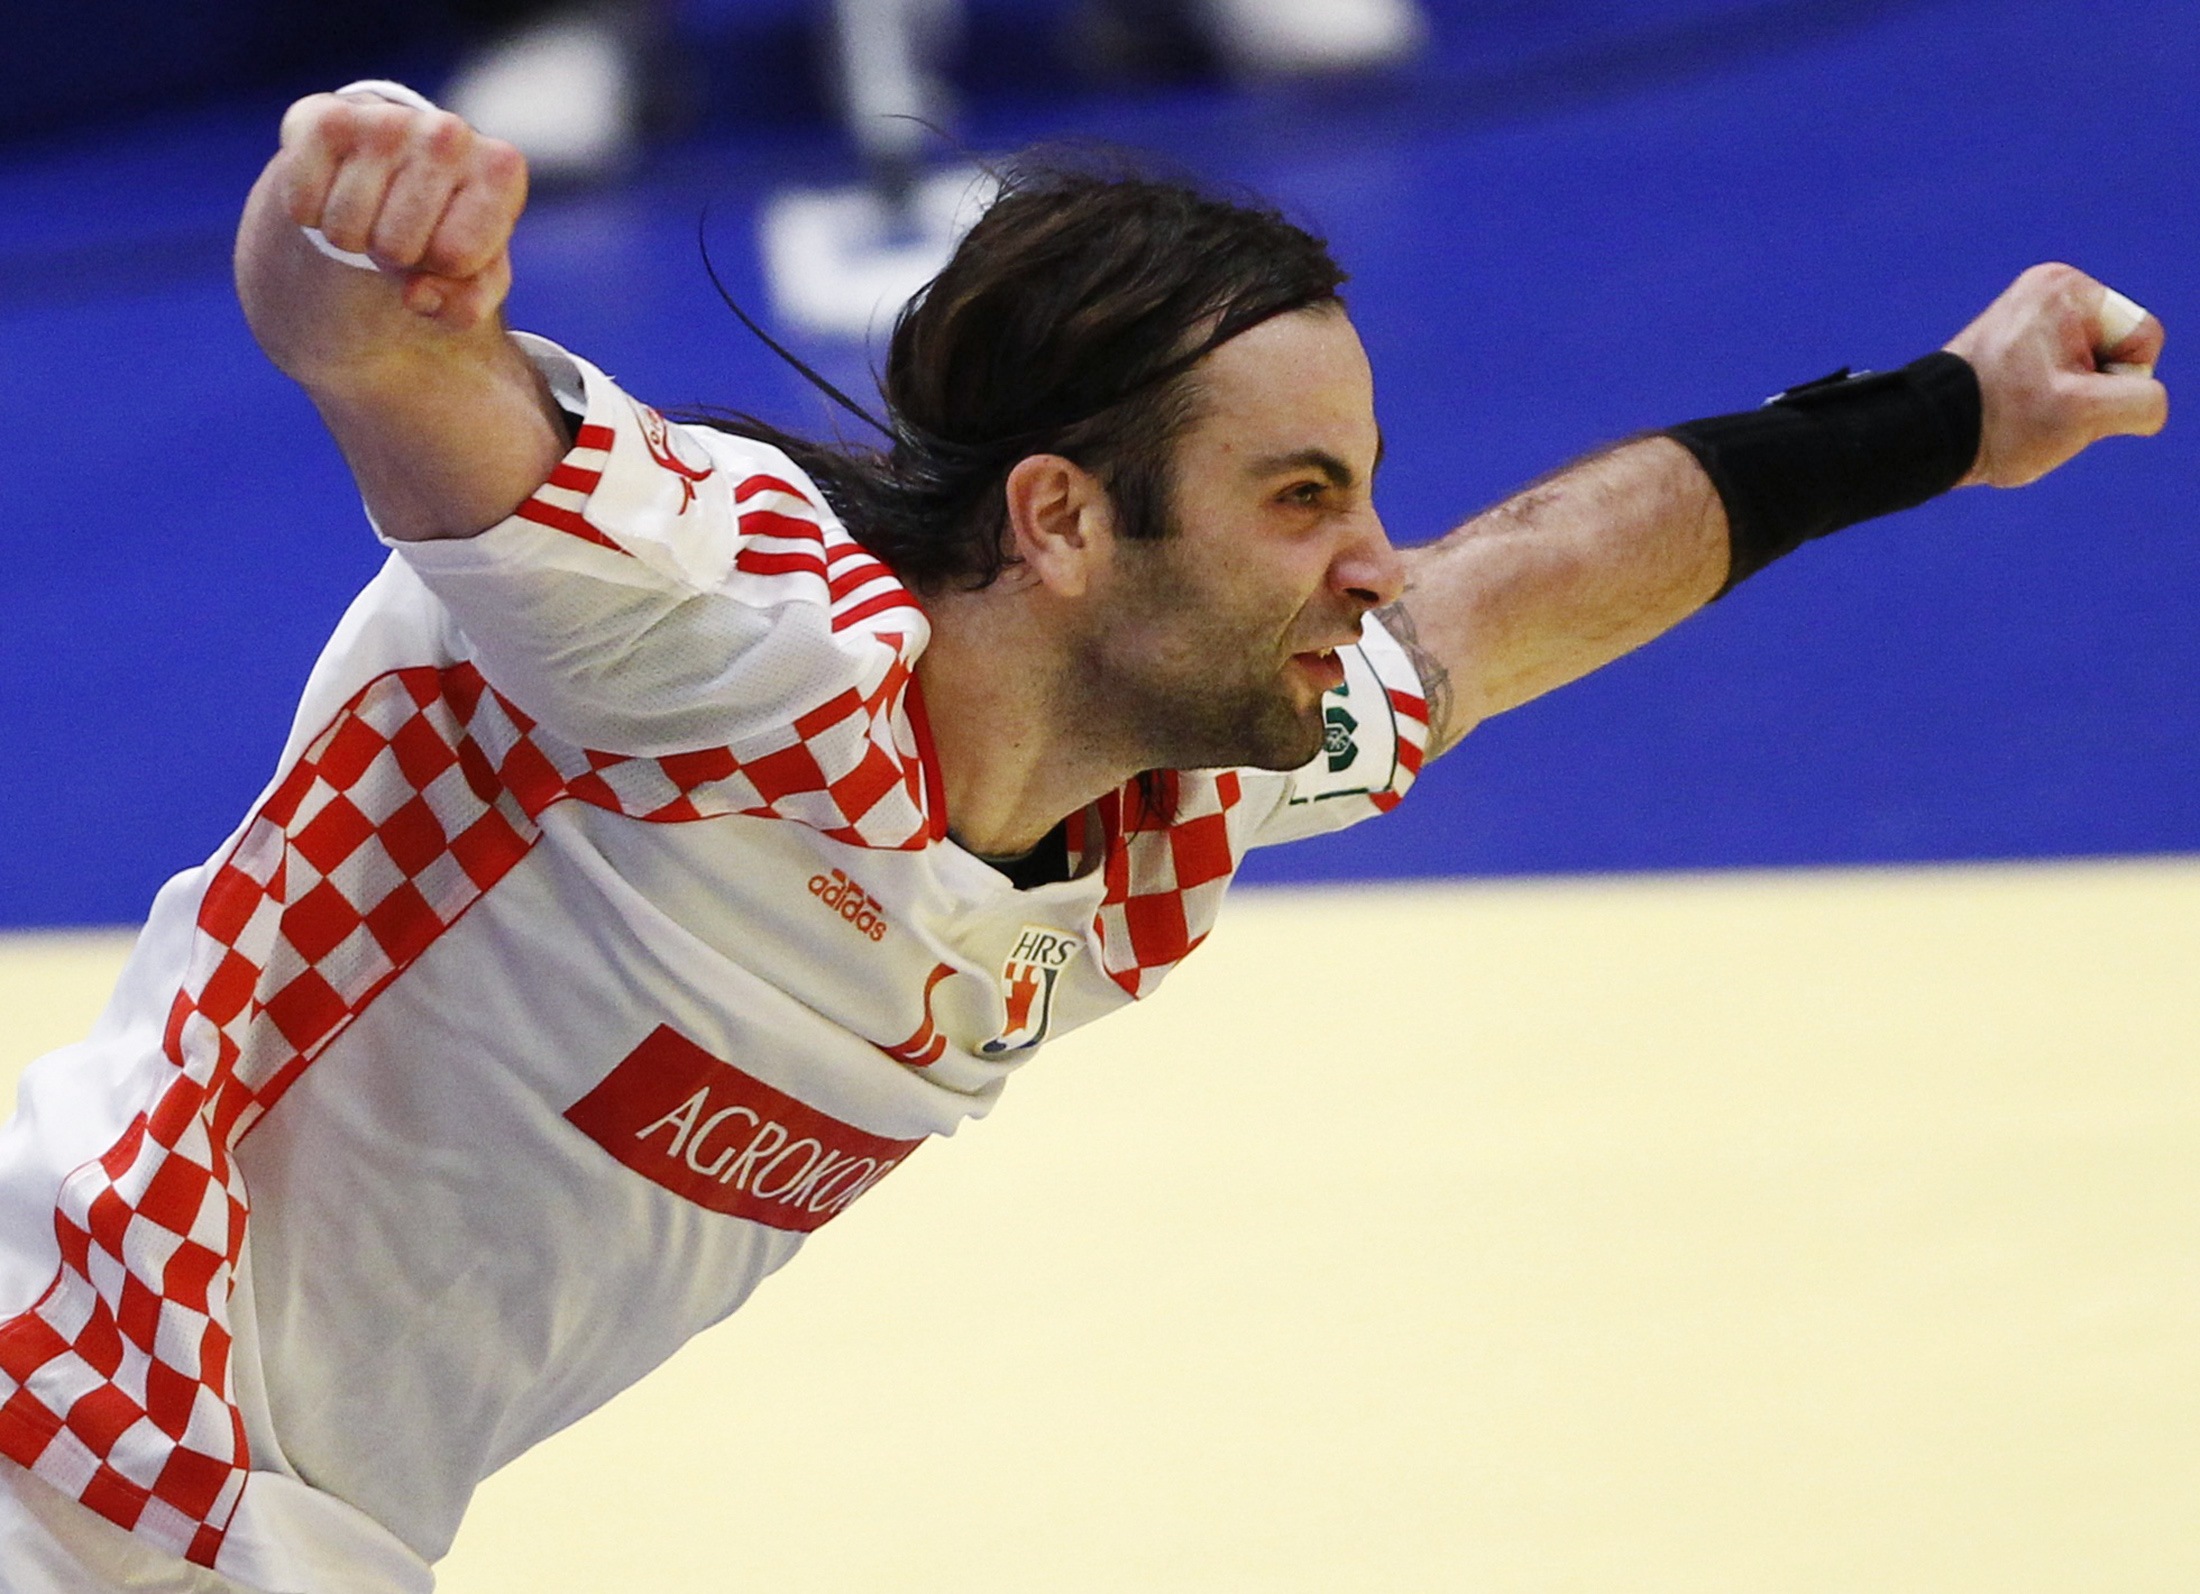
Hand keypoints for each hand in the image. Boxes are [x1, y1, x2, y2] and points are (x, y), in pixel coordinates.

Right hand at [273, 91, 527, 328]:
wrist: (399, 158)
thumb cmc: (446, 225)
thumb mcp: (474, 274)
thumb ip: (465, 304)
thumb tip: (417, 295)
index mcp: (501, 171)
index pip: (454, 258)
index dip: (442, 268)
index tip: (446, 241)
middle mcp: (448, 134)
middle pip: (397, 248)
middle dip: (395, 255)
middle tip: (402, 225)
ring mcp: (386, 120)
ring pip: (345, 230)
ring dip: (352, 236)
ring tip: (373, 206)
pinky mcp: (323, 117)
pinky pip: (302, 206)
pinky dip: (310, 215)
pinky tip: (336, 188)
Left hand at [1945, 262, 2166, 487]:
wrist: (1928, 436)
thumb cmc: (2002, 420)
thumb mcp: (2086, 414)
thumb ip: (2142, 401)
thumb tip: (2147, 404)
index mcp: (2066, 288)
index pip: (2143, 339)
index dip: (2120, 382)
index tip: (2068, 397)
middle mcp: (2047, 289)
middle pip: (2115, 351)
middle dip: (2092, 390)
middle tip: (2041, 408)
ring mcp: (2028, 314)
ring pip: (2089, 367)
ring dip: (2070, 400)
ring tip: (2024, 410)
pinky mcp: (2012, 340)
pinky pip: (2060, 373)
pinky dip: (2046, 399)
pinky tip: (2013, 409)